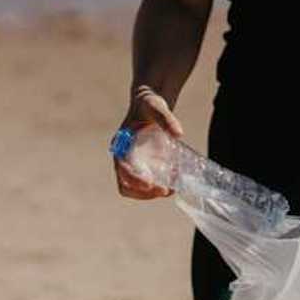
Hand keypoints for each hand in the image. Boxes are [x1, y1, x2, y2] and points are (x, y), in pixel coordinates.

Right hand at [112, 85, 183, 199]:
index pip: (121, 168)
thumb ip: (166, 118)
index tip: (149, 184)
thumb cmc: (149, 105)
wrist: (150, 106)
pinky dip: (161, 186)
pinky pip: (150, 184)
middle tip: (165, 190)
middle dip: (143, 193)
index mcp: (121, 145)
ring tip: (172, 189)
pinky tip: (175, 181)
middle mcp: (124, 158)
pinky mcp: (145, 168)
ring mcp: (134, 165)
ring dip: (152, 194)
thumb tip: (179, 133)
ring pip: (136, 190)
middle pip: (125, 185)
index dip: (133, 178)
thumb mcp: (156, 107)